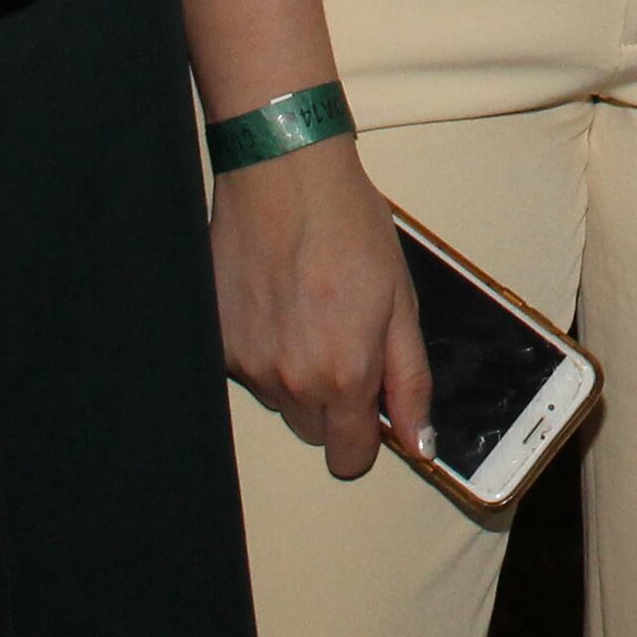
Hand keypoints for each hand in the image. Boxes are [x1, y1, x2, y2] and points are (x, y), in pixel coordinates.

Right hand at [211, 135, 430, 482]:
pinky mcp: (217, 343)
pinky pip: (246, 370)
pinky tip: (276, 302)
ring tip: (308, 311)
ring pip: (279, 400)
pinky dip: (262, 349)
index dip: (365, 439)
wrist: (285, 178)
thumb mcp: (401, 302)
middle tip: (343, 339)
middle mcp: (290, 381)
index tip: (370, 409)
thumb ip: (410, 380)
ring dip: (295, 374)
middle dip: (332, 403)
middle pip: (313, 431)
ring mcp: (247, 365)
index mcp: (343, 376)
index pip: (349, 458)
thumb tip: (420, 444)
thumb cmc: (349, 229)